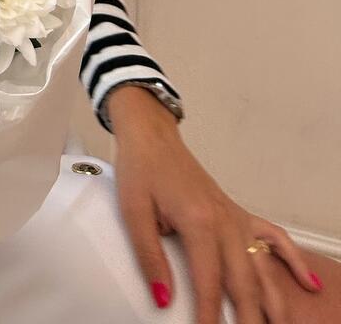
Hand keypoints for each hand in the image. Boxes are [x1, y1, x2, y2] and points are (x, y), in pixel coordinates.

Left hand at [109, 85, 323, 322]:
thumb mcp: (133, 212)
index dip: (210, 316)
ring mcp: (235, 217)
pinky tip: (308, 283)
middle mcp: (225, 222)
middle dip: (249, 318)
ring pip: (262, 267)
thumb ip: (149, 257)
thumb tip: (162, 298)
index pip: (209, 283)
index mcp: (198, 223)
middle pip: (244, 282)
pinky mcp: (237, 212)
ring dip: (273, 302)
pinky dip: (293, 260)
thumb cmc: (140, 170)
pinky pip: (274, 237)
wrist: (151, 136)